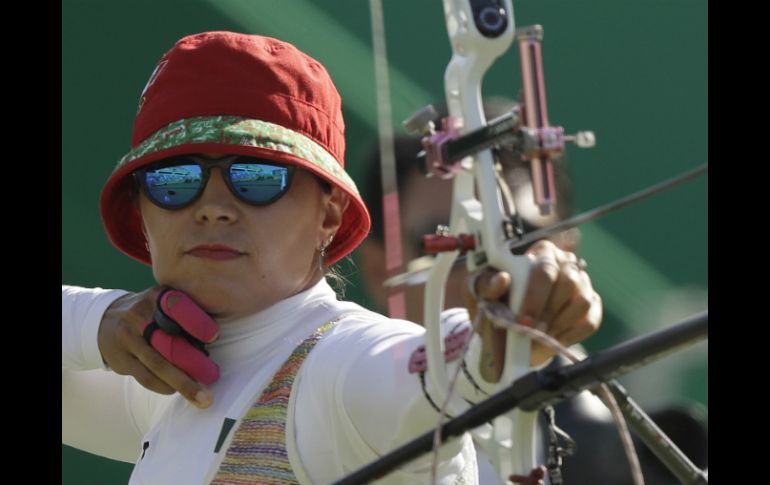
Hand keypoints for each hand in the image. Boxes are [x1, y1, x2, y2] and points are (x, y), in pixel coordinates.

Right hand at [97, 286, 219, 407]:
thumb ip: (185, 311)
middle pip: (170, 343)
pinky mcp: (120, 358)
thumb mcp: (163, 301)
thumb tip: (215, 338)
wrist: (105, 319)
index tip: (214, 336)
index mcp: (157, 298)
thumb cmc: (150, 313)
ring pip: (158, 366)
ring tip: (203, 398)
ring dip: (183, 384)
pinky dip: (164, 387)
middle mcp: (140, 316)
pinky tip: (177, 391)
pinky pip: (145, 377)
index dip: (196, 322)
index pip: (178, 308)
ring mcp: (128, 338)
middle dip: (194, 363)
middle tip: (214, 377)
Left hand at [466, 240, 601, 380]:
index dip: (536, 297)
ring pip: (582, 301)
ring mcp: (582, 284)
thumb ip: (486, 284)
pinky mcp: (591, 306)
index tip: (523, 320)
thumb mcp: (481, 292)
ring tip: (539, 335)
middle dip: (548, 312)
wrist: (505, 330)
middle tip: (531, 332)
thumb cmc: (494, 303)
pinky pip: (590, 321)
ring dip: (559, 323)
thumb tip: (501, 279)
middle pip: (569, 282)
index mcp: (540, 253)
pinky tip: (552, 339)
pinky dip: (570, 334)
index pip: (545, 268)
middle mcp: (565, 263)